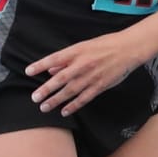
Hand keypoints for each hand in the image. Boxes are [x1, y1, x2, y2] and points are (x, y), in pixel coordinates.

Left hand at [27, 34, 143, 115]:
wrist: (128, 49)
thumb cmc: (106, 45)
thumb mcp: (84, 46)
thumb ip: (67, 58)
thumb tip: (50, 69)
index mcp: (77, 51)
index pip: (55, 58)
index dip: (40, 65)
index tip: (28, 71)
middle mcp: (82, 64)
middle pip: (60, 78)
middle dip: (47, 89)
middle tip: (34, 97)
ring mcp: (91, 76)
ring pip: (71, 90)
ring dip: (56, 100)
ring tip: (44, 107)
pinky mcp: (100, 85)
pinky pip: (84, 98)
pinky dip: (74, 105)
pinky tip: (64, 111)